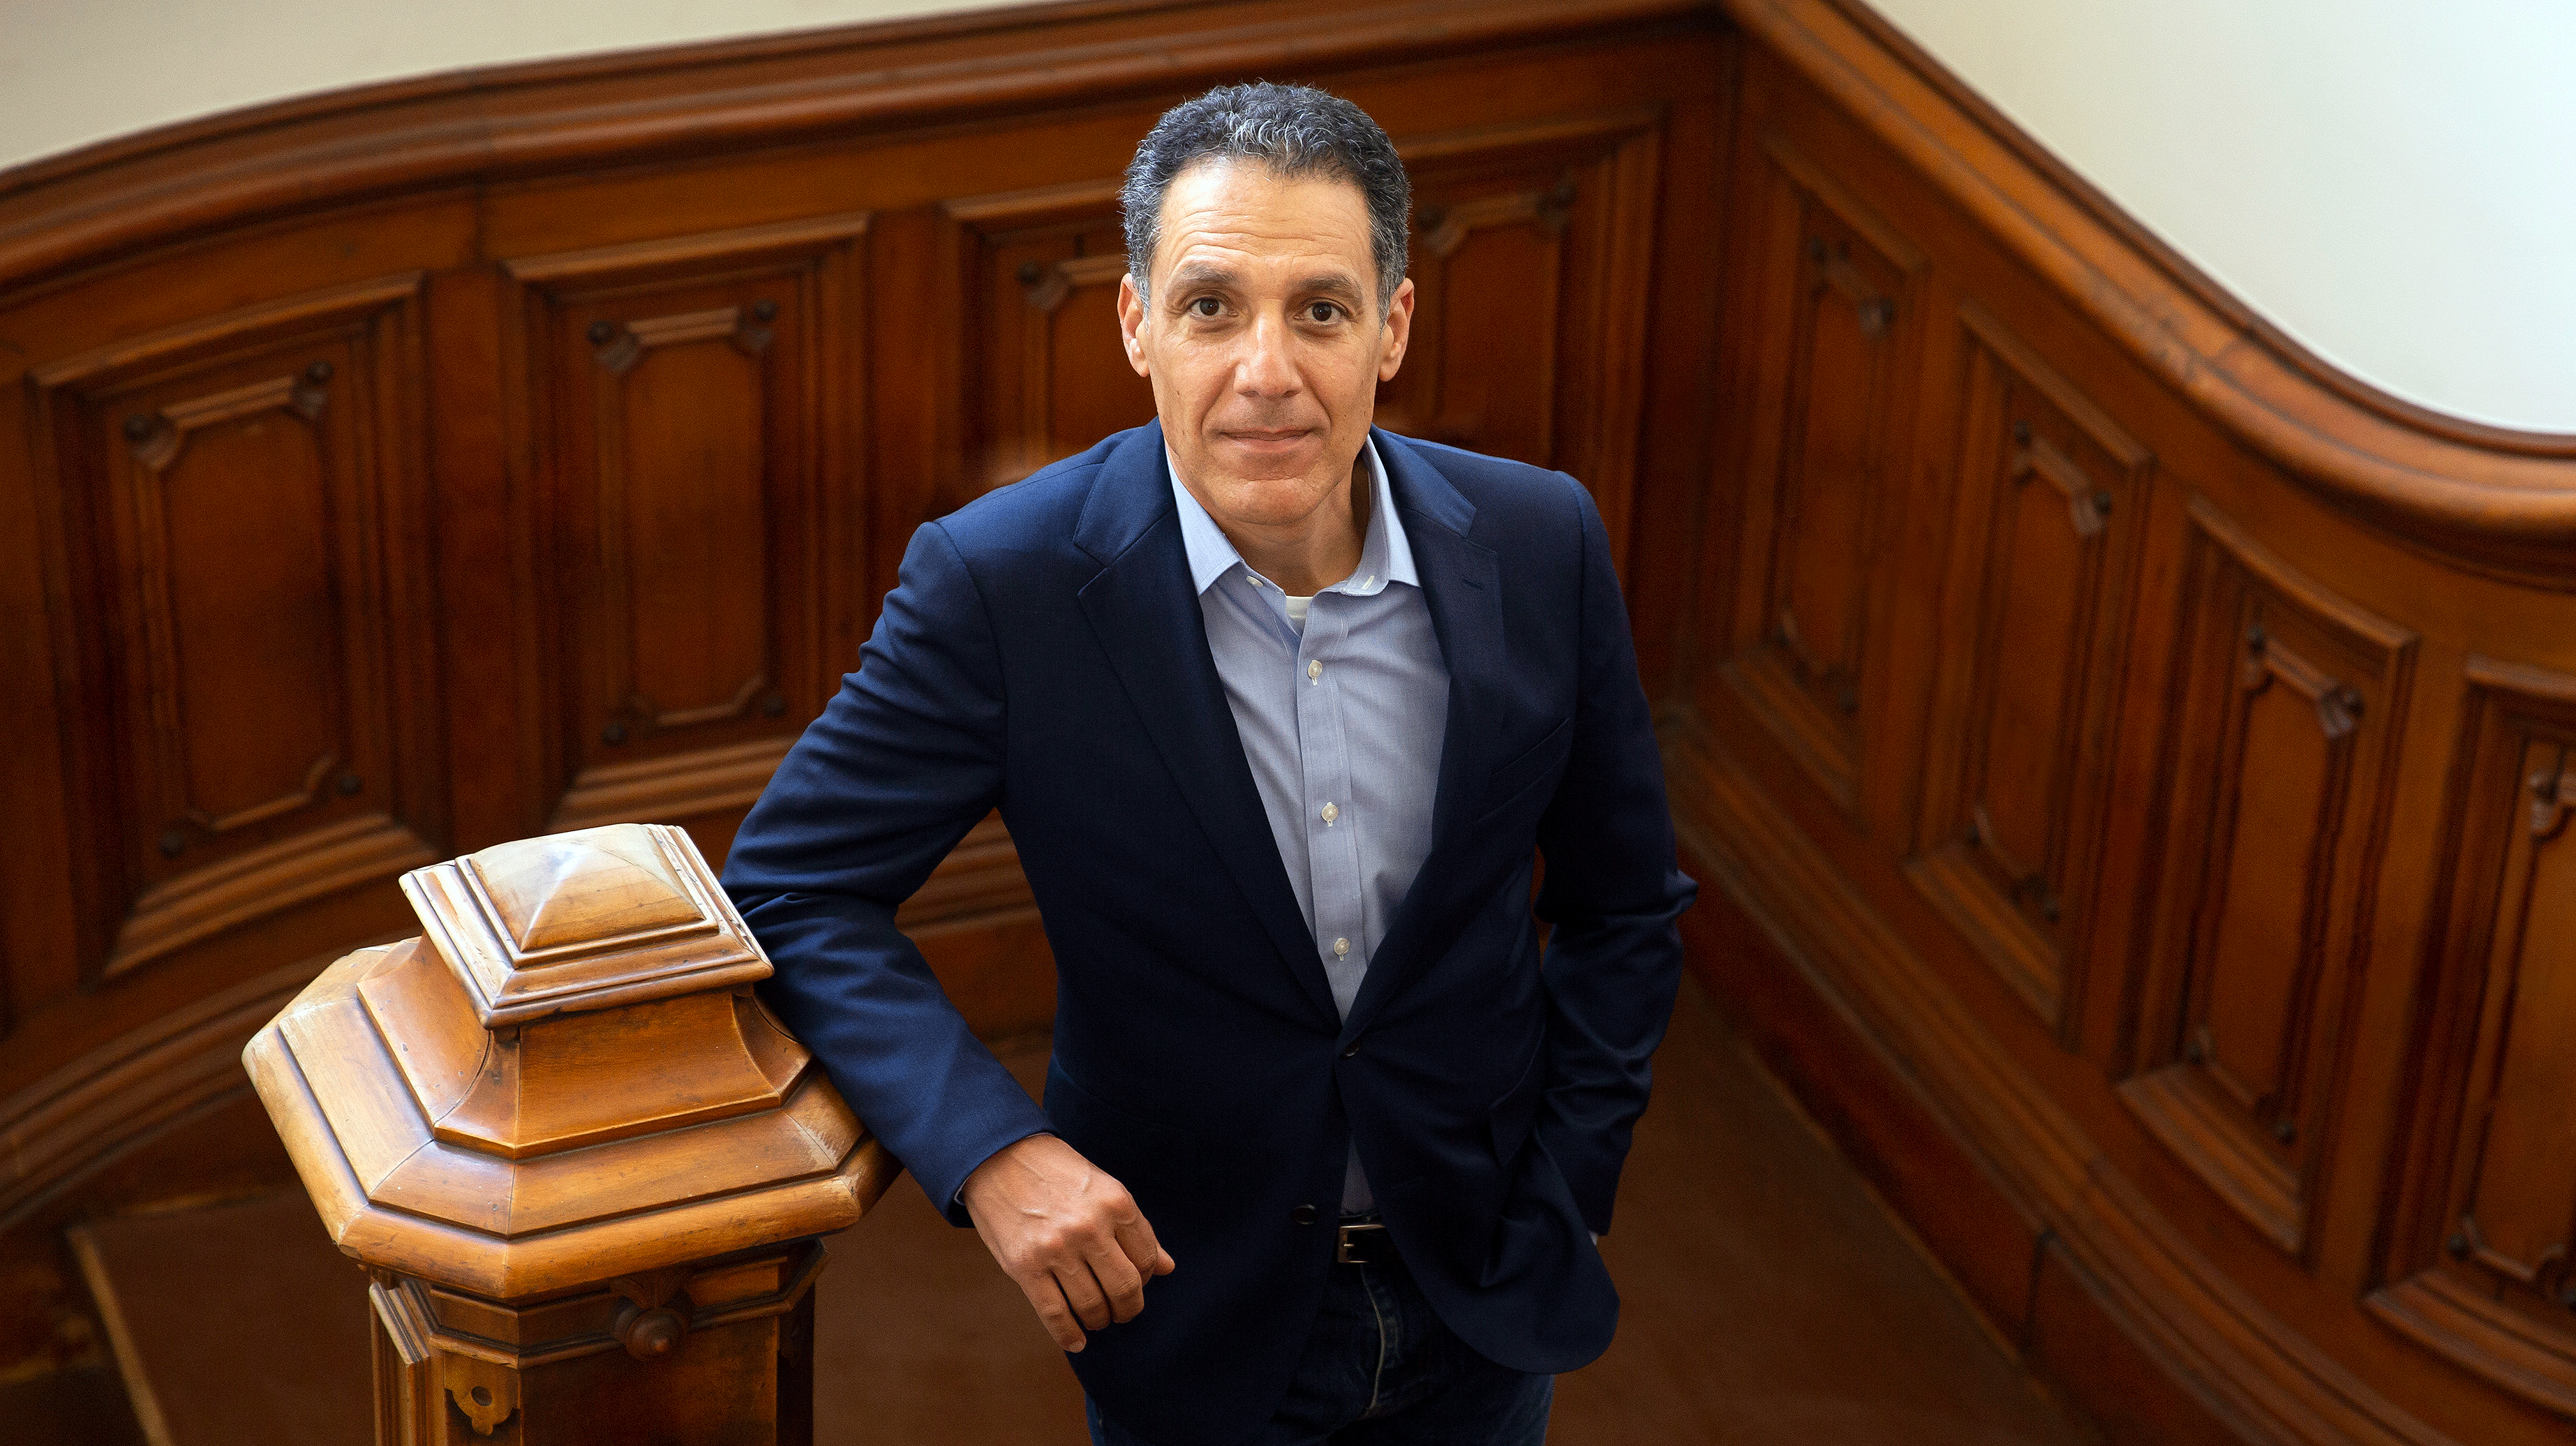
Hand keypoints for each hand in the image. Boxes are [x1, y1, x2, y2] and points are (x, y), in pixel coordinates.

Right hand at [959, 1134, 1175, 1351]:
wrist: (999, 1157)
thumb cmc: (1057, 1173)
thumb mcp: (1104, 1188)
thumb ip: (1134, 1229)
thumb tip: (1167, 1268)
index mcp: (1116, 1203)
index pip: (1147, 1260)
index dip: (1145, 1279)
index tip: (1135, 1282)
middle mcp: (1090, 1227)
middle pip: (1125, 1289)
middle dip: (1128, 1309)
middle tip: (1122, 1311)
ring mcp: (1057, 1249)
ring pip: (1092, 1305)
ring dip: (1100, 1320)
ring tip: (1097, 1318)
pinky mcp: (1025, 1267)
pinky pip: (1055, 1314)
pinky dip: (1069, 1335)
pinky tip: (1076, 1341)